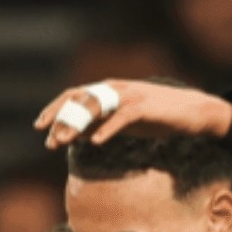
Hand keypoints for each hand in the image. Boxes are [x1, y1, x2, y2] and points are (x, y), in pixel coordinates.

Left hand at [35, 79, 231, 149]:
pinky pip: (121, 117)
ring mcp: (129, 96)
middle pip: (79, 99)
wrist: (191, 112)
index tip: (39, 127)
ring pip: (96, 107)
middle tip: (48, 140)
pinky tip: (95, 143)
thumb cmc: (157, 118)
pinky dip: (107, 129)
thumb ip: (99, 126)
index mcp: (108, 91)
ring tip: (63, 141)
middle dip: (61, 119)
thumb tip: (74, 136)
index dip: (54, 109)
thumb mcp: (122, 123)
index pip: (74, 96)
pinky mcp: (143, 107)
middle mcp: (115, 89)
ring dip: (77, 124)